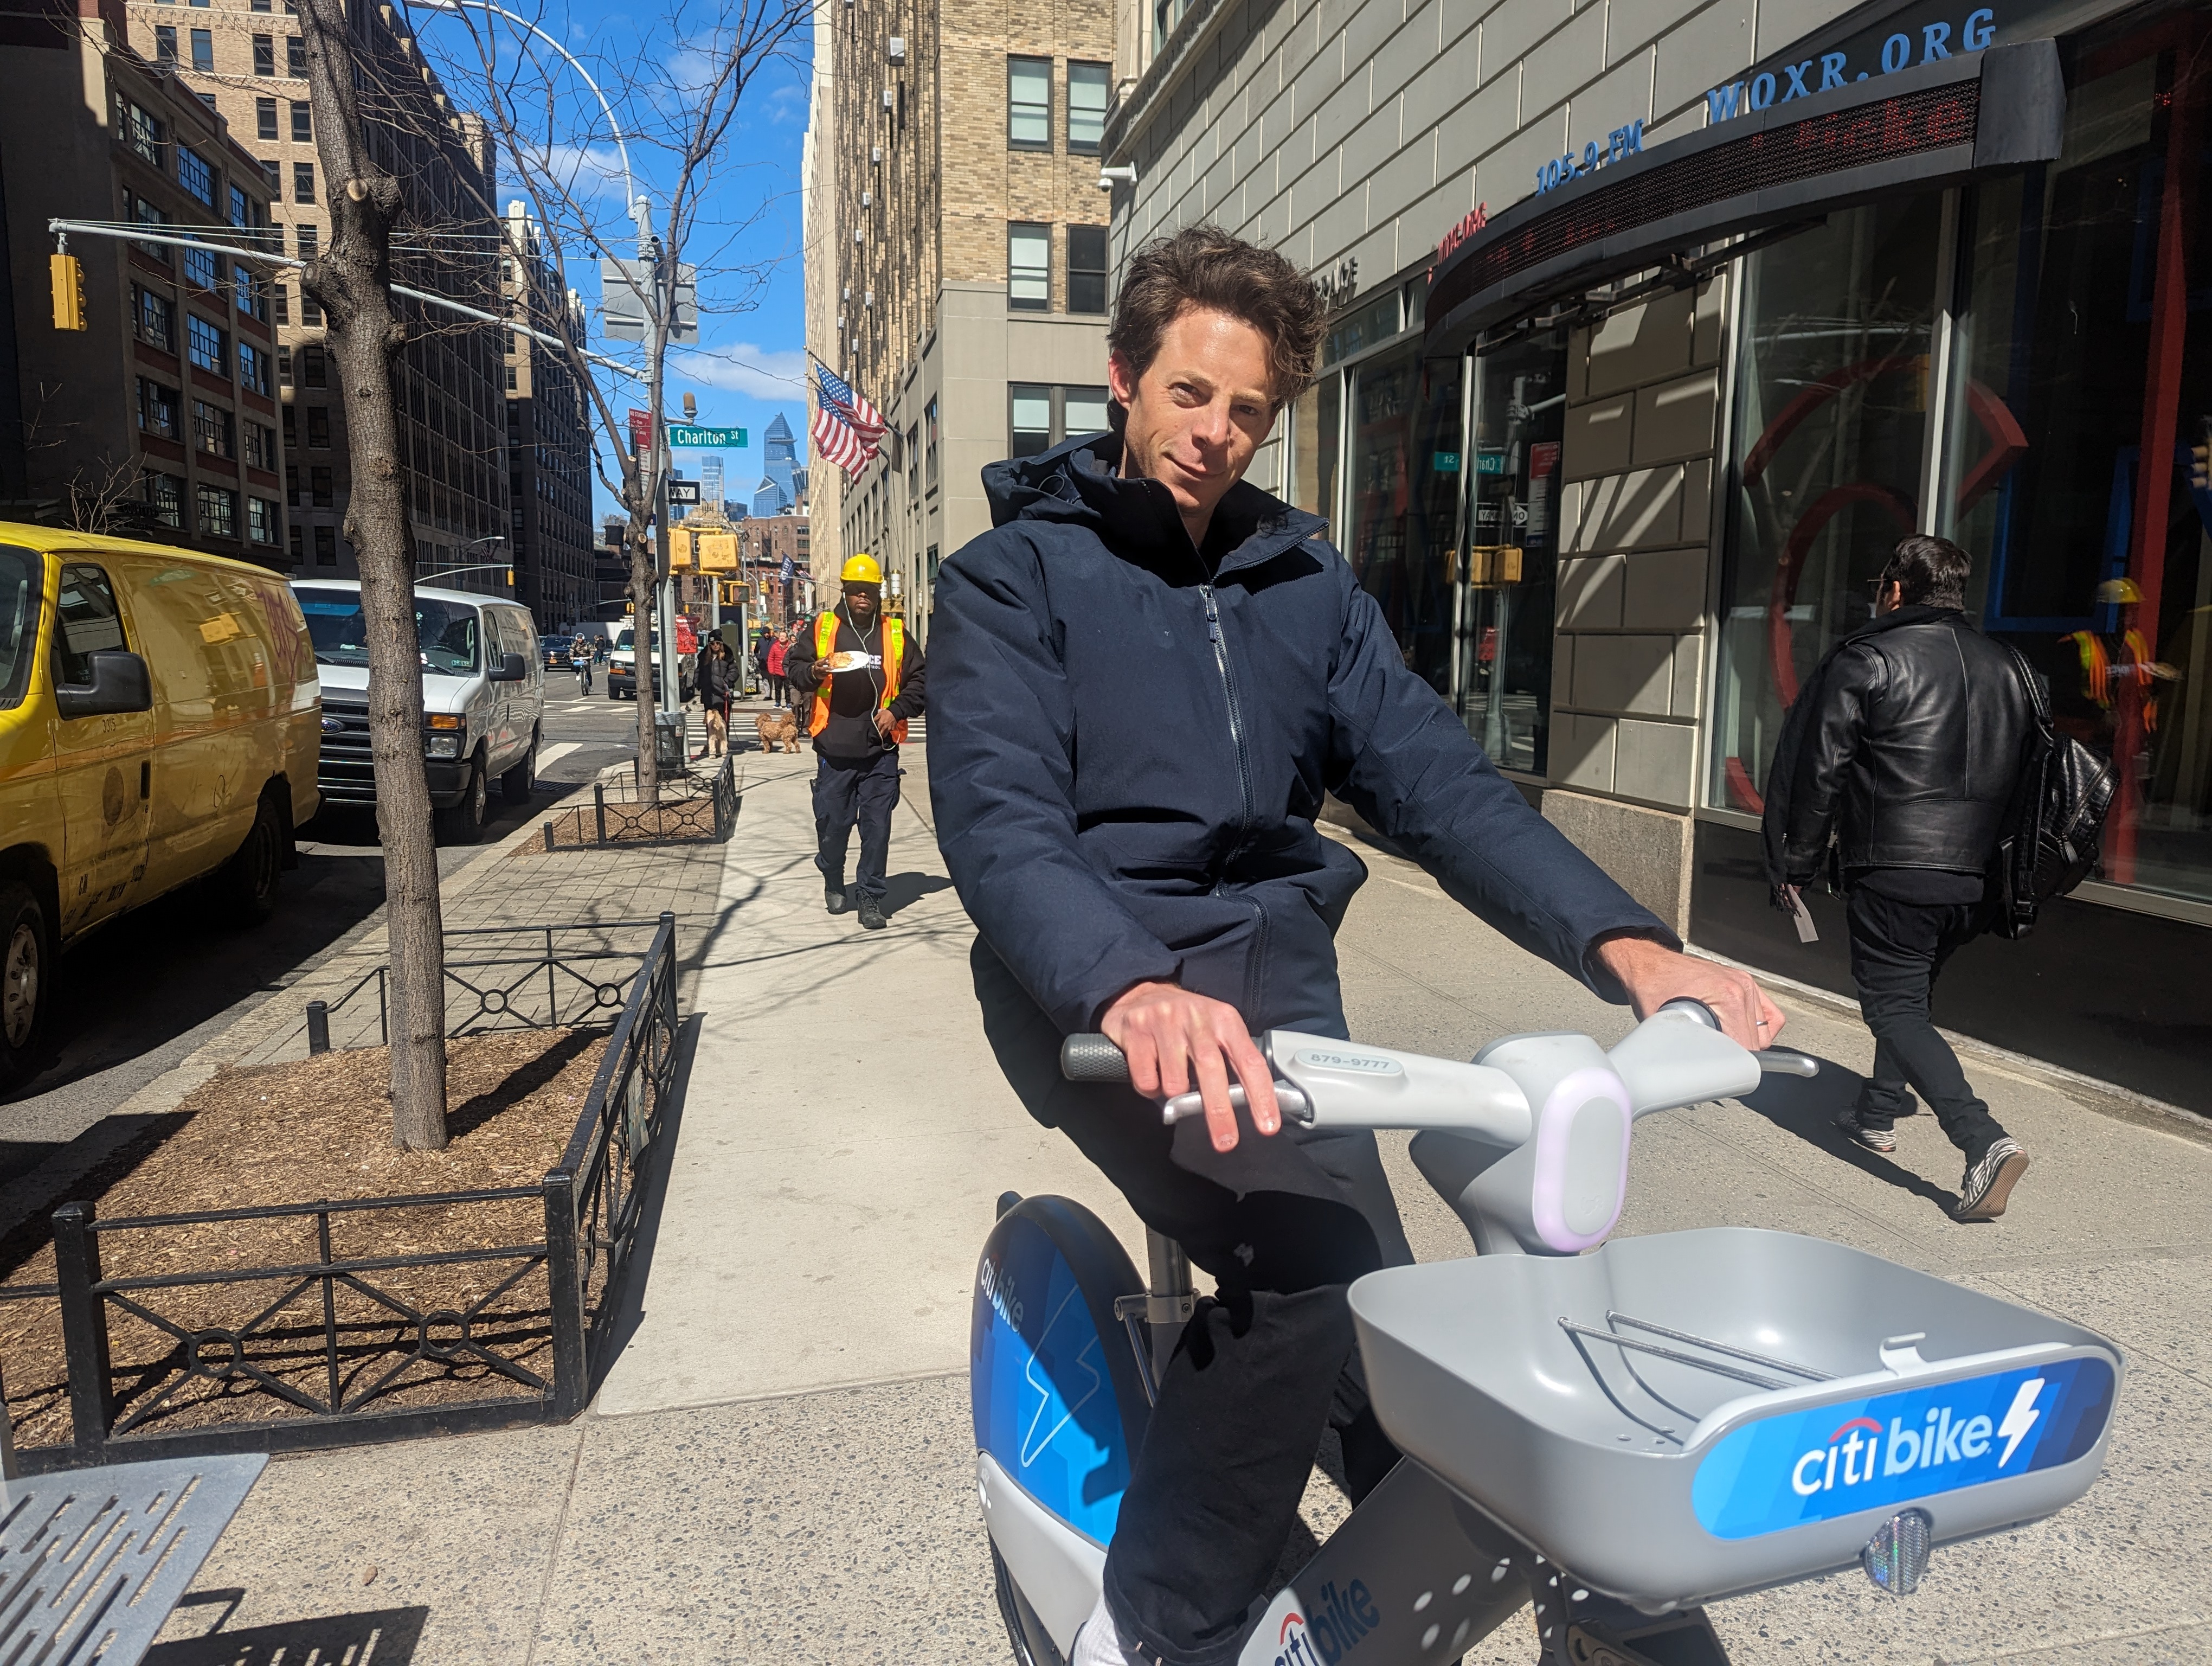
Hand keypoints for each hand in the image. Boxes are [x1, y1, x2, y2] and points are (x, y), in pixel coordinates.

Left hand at [872, 708, 896, 736]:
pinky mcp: (893, 727)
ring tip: (884, 736)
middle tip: (880, 735)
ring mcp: (889, 727)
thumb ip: (876, 718)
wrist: (894, 713)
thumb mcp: (880, 713)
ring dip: (885, 734)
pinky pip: (891, 730)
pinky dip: (890, 730)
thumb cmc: (886, 713)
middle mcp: (885, 726)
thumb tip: (874, 721)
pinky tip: (889, 730)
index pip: (878, 728)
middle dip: (881, 734)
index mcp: (881, 723)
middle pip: (882, 732)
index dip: (877, 729)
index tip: (877, 730)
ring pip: (886, 733)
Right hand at [1099, 981, 1278, 1152]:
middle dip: (1219, 1112)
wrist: (1141, 992)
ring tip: (1172, 1085)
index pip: (1249, 1060)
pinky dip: (1150, 1088)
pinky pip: (1146, 1078)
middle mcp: (1196, 1019)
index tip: (1267, 1125)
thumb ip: (1233, 1059)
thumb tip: (1251, 1103)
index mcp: (1224, 1020)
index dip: (1261, 1095)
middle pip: (1212, 1070)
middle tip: (1226, 1142)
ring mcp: (1165, 1023)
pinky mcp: (1136, 1031)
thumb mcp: (1217, 1029)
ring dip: (1174, 1094)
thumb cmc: (1187, 1020)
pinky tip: (1152, 1074)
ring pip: (1174, 1080)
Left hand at [1592, 935, 1784, 1050]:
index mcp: (1728, 997)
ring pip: (1764, 1031)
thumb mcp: (1667, 1024)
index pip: (1747, 1047)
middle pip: (1758, 1042)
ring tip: (1724, 1040)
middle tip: (1716, 1055)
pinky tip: (1741, 1031)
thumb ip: (1690, 1046)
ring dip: (1747, 1040)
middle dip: (1738, 1054)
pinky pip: (1769, 1014)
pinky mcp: (1744, 982)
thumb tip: (1700, 1067)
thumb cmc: (1653, 988)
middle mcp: (1741, 988)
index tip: (1723, 1070)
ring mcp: (1745, 983)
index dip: (1734, 1065)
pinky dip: (1759, 1027)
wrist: (1650, 965)